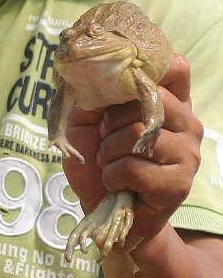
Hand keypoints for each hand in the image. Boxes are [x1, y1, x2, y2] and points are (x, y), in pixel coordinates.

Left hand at [62, 55, 202, 246]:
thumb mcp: (89, 118)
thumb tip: (96, 71)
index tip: (121, 84)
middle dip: (113, 119)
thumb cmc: (98, 159)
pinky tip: (116, 184)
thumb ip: (97, 93)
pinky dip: (112, 176)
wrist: (104, 210)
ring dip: (109, 151)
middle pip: (150, 97)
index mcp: (171, 102)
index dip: (148, 69)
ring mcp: (188, 154)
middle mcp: (187, 123)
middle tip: (106, 138)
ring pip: (138, 133)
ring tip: (109, 162)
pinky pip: (134, 168)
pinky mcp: (179, 184)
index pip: (177, 67)